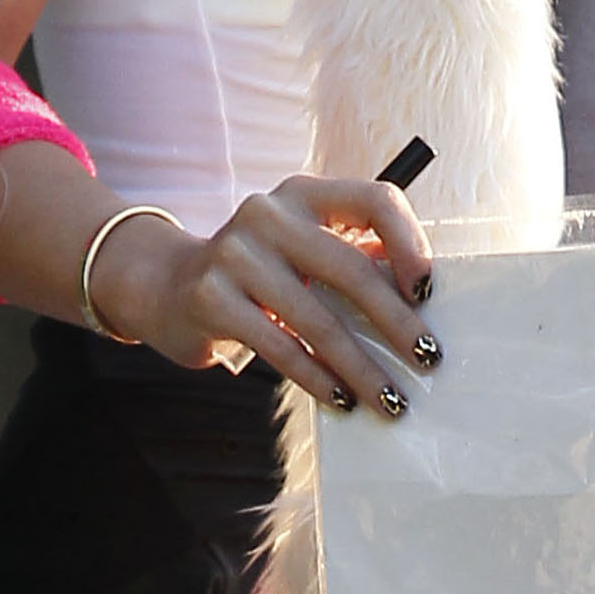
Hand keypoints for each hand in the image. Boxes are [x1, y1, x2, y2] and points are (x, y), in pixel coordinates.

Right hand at [93, 174, 434, 416]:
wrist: (165, 284)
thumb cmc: (259, 272)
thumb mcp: (302, 250)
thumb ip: (353, 258)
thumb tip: (422, 300)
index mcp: (304, 195)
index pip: (374, 199)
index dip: (410, 243)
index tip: (429, 292)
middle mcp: (270, 214)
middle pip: (350, 268)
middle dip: (396, 322)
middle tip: (428, 359)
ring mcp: (236, 254)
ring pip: (318, 319)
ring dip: (361, 366)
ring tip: (389, 398)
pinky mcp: (212, 297)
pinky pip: (280, 347)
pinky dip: (317, 378)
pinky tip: (340, 398)